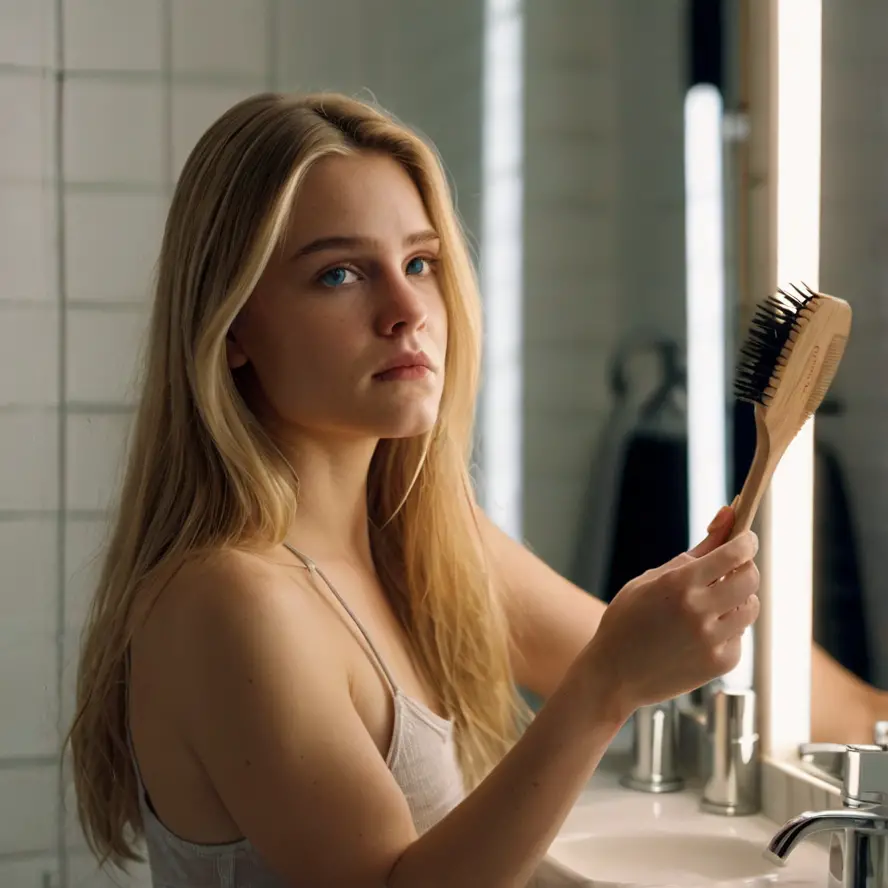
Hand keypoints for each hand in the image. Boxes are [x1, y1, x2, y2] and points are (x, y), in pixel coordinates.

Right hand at [584, 505, 759, 713]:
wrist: (613, 674)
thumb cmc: (628, 620)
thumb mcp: (652, 579)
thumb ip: (695, 553)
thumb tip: (726, 516)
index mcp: (679, 583)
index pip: (734, 554)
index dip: (746, 542)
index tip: (746, 539)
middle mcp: (698, 610)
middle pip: (750, 579)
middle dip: (745, 569)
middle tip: (731, 571)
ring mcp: (711, 640)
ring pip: (750, 608)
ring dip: (738, 600)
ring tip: (712, 605)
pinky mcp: (720, 663)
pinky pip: (739, 636)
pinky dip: (727, 630)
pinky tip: (700, 634)